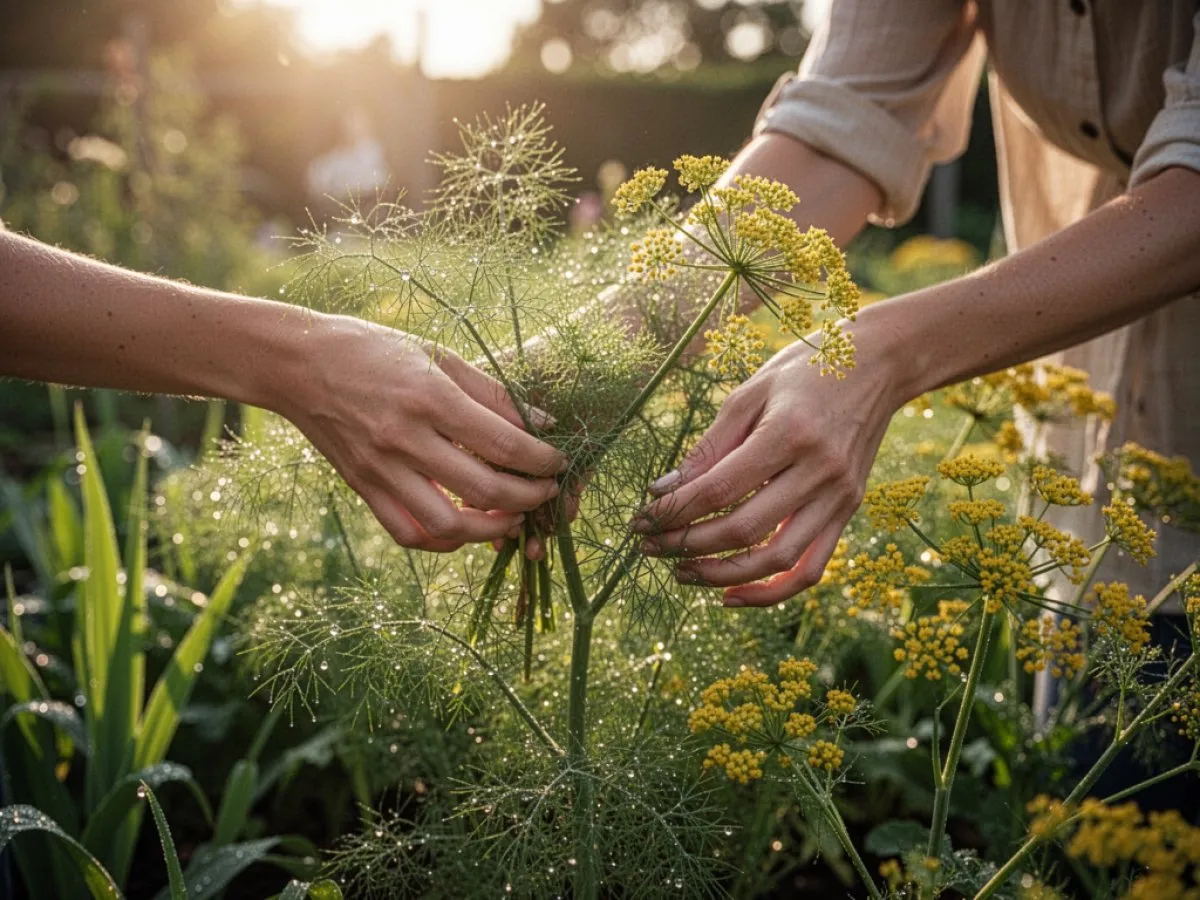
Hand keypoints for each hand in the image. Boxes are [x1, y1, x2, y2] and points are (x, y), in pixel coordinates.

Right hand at [280, 315, 567, 551]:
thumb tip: (542, 423)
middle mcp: (404, 438)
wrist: (298, 363)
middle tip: (546, 492)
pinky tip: (465, 527)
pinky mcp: (363, 488)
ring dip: (490, 530)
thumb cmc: (373, 349)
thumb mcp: (437, 354)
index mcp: (429, 397)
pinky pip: (408, 533)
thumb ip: (491, 392)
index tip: (559, 463)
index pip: (502, 443)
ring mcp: (380, 469)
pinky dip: (443, 541)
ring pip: (447, 526)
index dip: (541, 461)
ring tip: (512, 516)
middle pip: (483, 490)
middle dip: (528, 498)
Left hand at [633, 328, 904, 606]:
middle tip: (650, 548)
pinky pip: (810, 570)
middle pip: (743, 530)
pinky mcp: (848, 512)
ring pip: (776, 561)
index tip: (641, 521)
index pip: (718, 490)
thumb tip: (663, 491)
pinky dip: (770, 591)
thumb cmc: (806, 370)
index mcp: (789, 434)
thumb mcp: (750, 393)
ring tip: (682, 573)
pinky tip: (731, 594)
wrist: (880, 364)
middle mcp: (819, 472)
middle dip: (687, 545)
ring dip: (722, 575)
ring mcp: (839, 497)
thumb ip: (709, 446)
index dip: (673, 512)